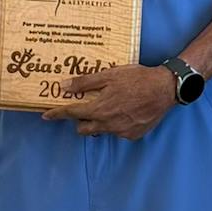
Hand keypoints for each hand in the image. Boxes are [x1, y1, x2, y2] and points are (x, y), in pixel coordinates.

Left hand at [44, 63, 177, 140]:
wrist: (165, 88)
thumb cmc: (137, 79)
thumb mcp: (109, 75)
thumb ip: (85, 83)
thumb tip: (64, 87)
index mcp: (99, 109)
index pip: (71, 114)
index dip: (57, 114)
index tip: (46, 115)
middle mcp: (108, 124)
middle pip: (83, 129)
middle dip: (79, 121)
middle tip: (83, 108)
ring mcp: (121, 132)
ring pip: (101, 131)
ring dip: (98, 122)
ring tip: (107, 108)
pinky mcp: (133, 135)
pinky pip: (117, 132)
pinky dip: (115, 124)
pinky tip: (123, 112)